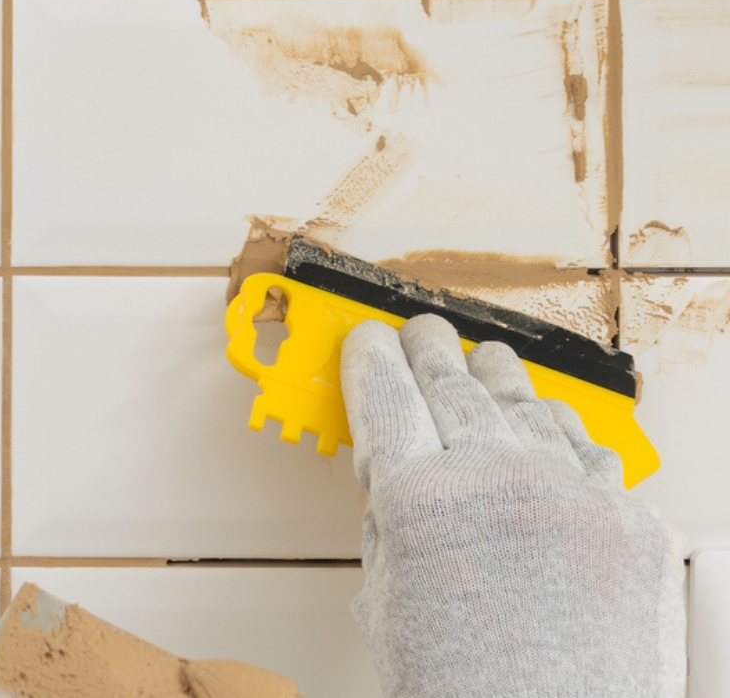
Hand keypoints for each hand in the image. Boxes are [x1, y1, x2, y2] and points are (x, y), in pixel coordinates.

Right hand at [340, 314, 685, 697]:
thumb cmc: (465, 695)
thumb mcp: (388, 605)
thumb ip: (389, 527)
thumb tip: (396, 480)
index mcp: (421, 504)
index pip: (384, 398)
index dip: (370, 360)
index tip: (367, 342)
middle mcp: (495, 481)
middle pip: (452, 385)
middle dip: (429, 350)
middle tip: (420, 331)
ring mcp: (570, 494)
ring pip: (524, 403)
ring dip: (496, 373)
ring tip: (484, 358)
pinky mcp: (627, 520)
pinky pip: (588, 450)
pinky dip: (560, 429)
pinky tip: (548, 419)